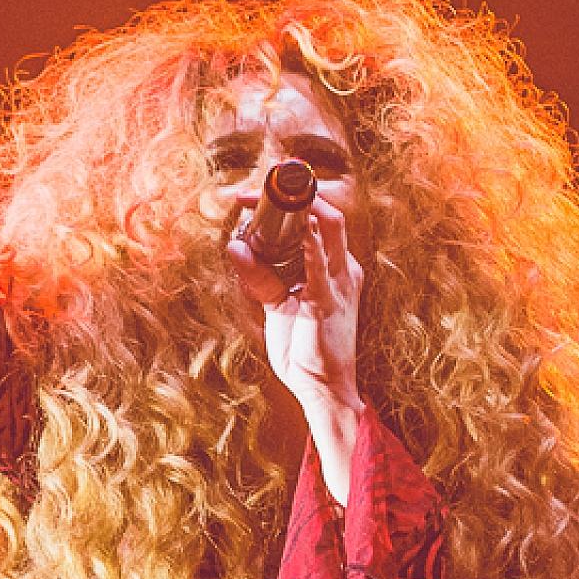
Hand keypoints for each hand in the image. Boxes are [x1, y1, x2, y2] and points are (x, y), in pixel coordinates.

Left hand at [226, 194, 364, 420]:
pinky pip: (320, 268)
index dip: (289, 201)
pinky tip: (299, 229)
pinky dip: (309, 246)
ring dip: (298, 209)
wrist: (322, 388)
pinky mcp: (327, 303)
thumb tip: (234, 247)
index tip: (251, 195)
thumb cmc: (303, 347)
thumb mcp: (277, 305)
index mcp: (335, 267)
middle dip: (293, 195)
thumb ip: (259, 277)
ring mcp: (339, 284)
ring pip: (329, 230)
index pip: (319, 220)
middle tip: (254, 190)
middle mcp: (344, 269)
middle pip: (328, 214)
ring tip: (270, 195)